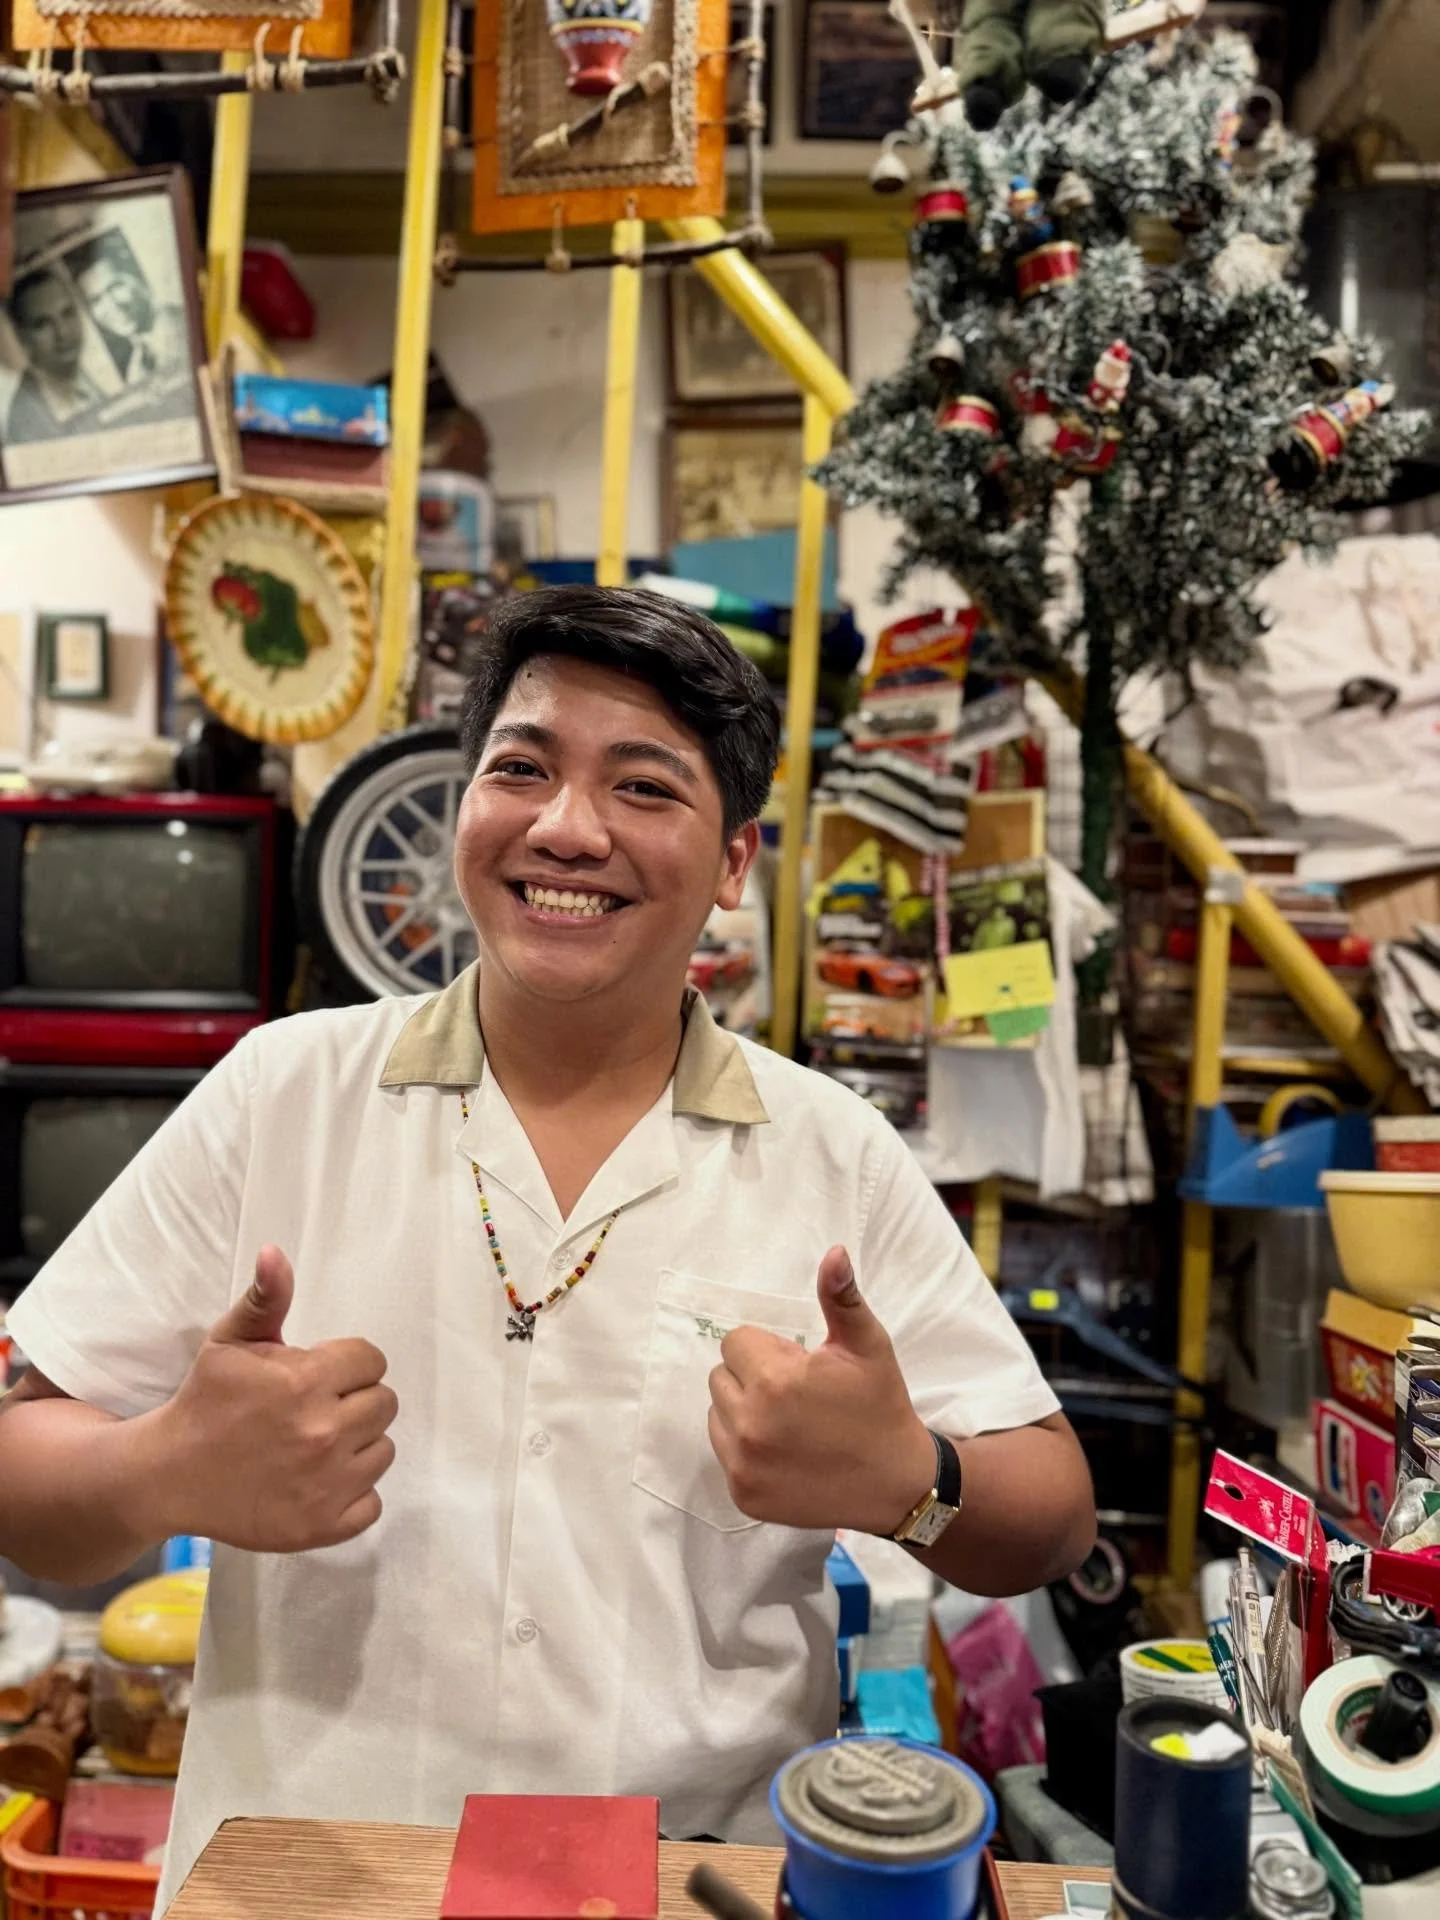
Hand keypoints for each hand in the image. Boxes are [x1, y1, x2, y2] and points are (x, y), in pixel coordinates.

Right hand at [153, 1246, 397, 1553]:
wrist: (169, 1475)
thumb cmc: (205, 1402)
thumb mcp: (229, 1342)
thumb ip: (266, 1299)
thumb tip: (275, 1253)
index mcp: (305, 1382)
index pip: (371, 1360)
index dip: (347, 1364)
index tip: (319, 1376)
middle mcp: (323, 1432)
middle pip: (384, 1403)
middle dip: (354, 1400)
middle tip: (316, 1409)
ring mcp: (327, 1484)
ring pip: (382, 1450)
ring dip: (357, 1445)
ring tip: (315, 1444)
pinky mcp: (324, 1526)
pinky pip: (372, 1504)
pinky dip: (352, 1495)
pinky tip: (319, 1482)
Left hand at [707, 1246, 935, 1533]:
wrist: (897, 1484)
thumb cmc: (880, 1407)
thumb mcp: (867, 1346)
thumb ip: (841, 1298)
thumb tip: (833, 1253)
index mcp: (774, 1380)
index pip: (736, 1341)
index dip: (768, 1350)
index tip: (800, 1367)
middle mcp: (749, 1423)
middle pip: (721, 1376)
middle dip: (752, 1378)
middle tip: (796, 1396)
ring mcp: (743, 1464)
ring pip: (717, 1413)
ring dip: (743, 1411)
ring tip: (789, 1423)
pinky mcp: (743, 1493)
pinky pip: (724, 1452)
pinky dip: (745, 1449)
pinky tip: (784, 1452)